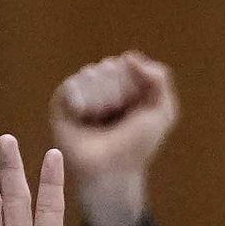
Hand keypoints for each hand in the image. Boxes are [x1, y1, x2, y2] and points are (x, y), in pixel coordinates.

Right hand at [49, 51, 177, 225]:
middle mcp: (102, 86)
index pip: (127, 64)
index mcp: (125, 86)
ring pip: (91, 74)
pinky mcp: (62, 102)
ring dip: (102, 99)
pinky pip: (72, 85)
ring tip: (102, 119)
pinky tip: (85, 118)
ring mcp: (82, 92)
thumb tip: (129, 56)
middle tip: (117, 117)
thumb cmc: (137, 145)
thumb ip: (159, 79)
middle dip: (118, 93)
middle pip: (109, 67)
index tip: (135, 109)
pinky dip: (83, 103)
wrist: (111, 168)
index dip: (134, 87)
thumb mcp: (162, 112)